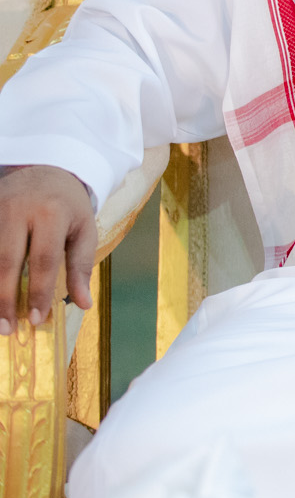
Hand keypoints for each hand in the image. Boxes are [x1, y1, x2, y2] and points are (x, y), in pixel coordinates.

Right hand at [0, 164, 94, 335]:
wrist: (45, 168)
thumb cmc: (68, 205)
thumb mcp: (84, 229)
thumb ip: (80, 266)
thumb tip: (83, 304)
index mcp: (51, 214)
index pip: (44, 260)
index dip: (40, 292)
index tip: (36, 319)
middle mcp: (17, 210)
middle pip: (6, 261)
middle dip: (5, 298)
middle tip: (7, 328)